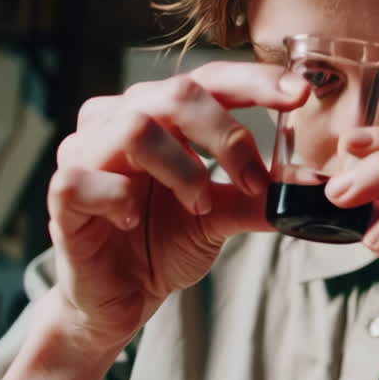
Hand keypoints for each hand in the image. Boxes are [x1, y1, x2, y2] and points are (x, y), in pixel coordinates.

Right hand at [47, 62, 306, 352]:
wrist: (119, 300)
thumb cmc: (163, 243)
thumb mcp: (222, 216)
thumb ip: (261, 195)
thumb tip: (315, 186)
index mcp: (161, 115)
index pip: (209, 80)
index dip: (256, 81)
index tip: (300, 95)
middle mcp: (119, 120)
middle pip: (177, 93)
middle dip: (227, 134)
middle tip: (253, 179)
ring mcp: (85, 154)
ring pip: (135, 127)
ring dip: (183, 169)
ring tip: (199, 206)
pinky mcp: (63, 195)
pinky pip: (86, 178)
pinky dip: (122, 197)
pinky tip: (136, 220)